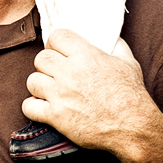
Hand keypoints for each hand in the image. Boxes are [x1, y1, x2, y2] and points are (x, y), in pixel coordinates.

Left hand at [21, 30, 154, 151]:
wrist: (133, 127)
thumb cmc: (132, 95)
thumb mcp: (128, 62)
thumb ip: (116, 45)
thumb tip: (109, 35)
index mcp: (86, 56)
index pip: (56, 36)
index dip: (55, 42)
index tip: (59, 50)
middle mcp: (69, 72)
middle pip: (40, 58)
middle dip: (46, 64)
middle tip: (54, 71)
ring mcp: (60, 94)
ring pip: (32, 81)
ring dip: (39, 85)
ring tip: (49, 89)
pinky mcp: (56, 116)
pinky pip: (29, 107)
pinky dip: (32, 107)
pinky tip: (43, 107)